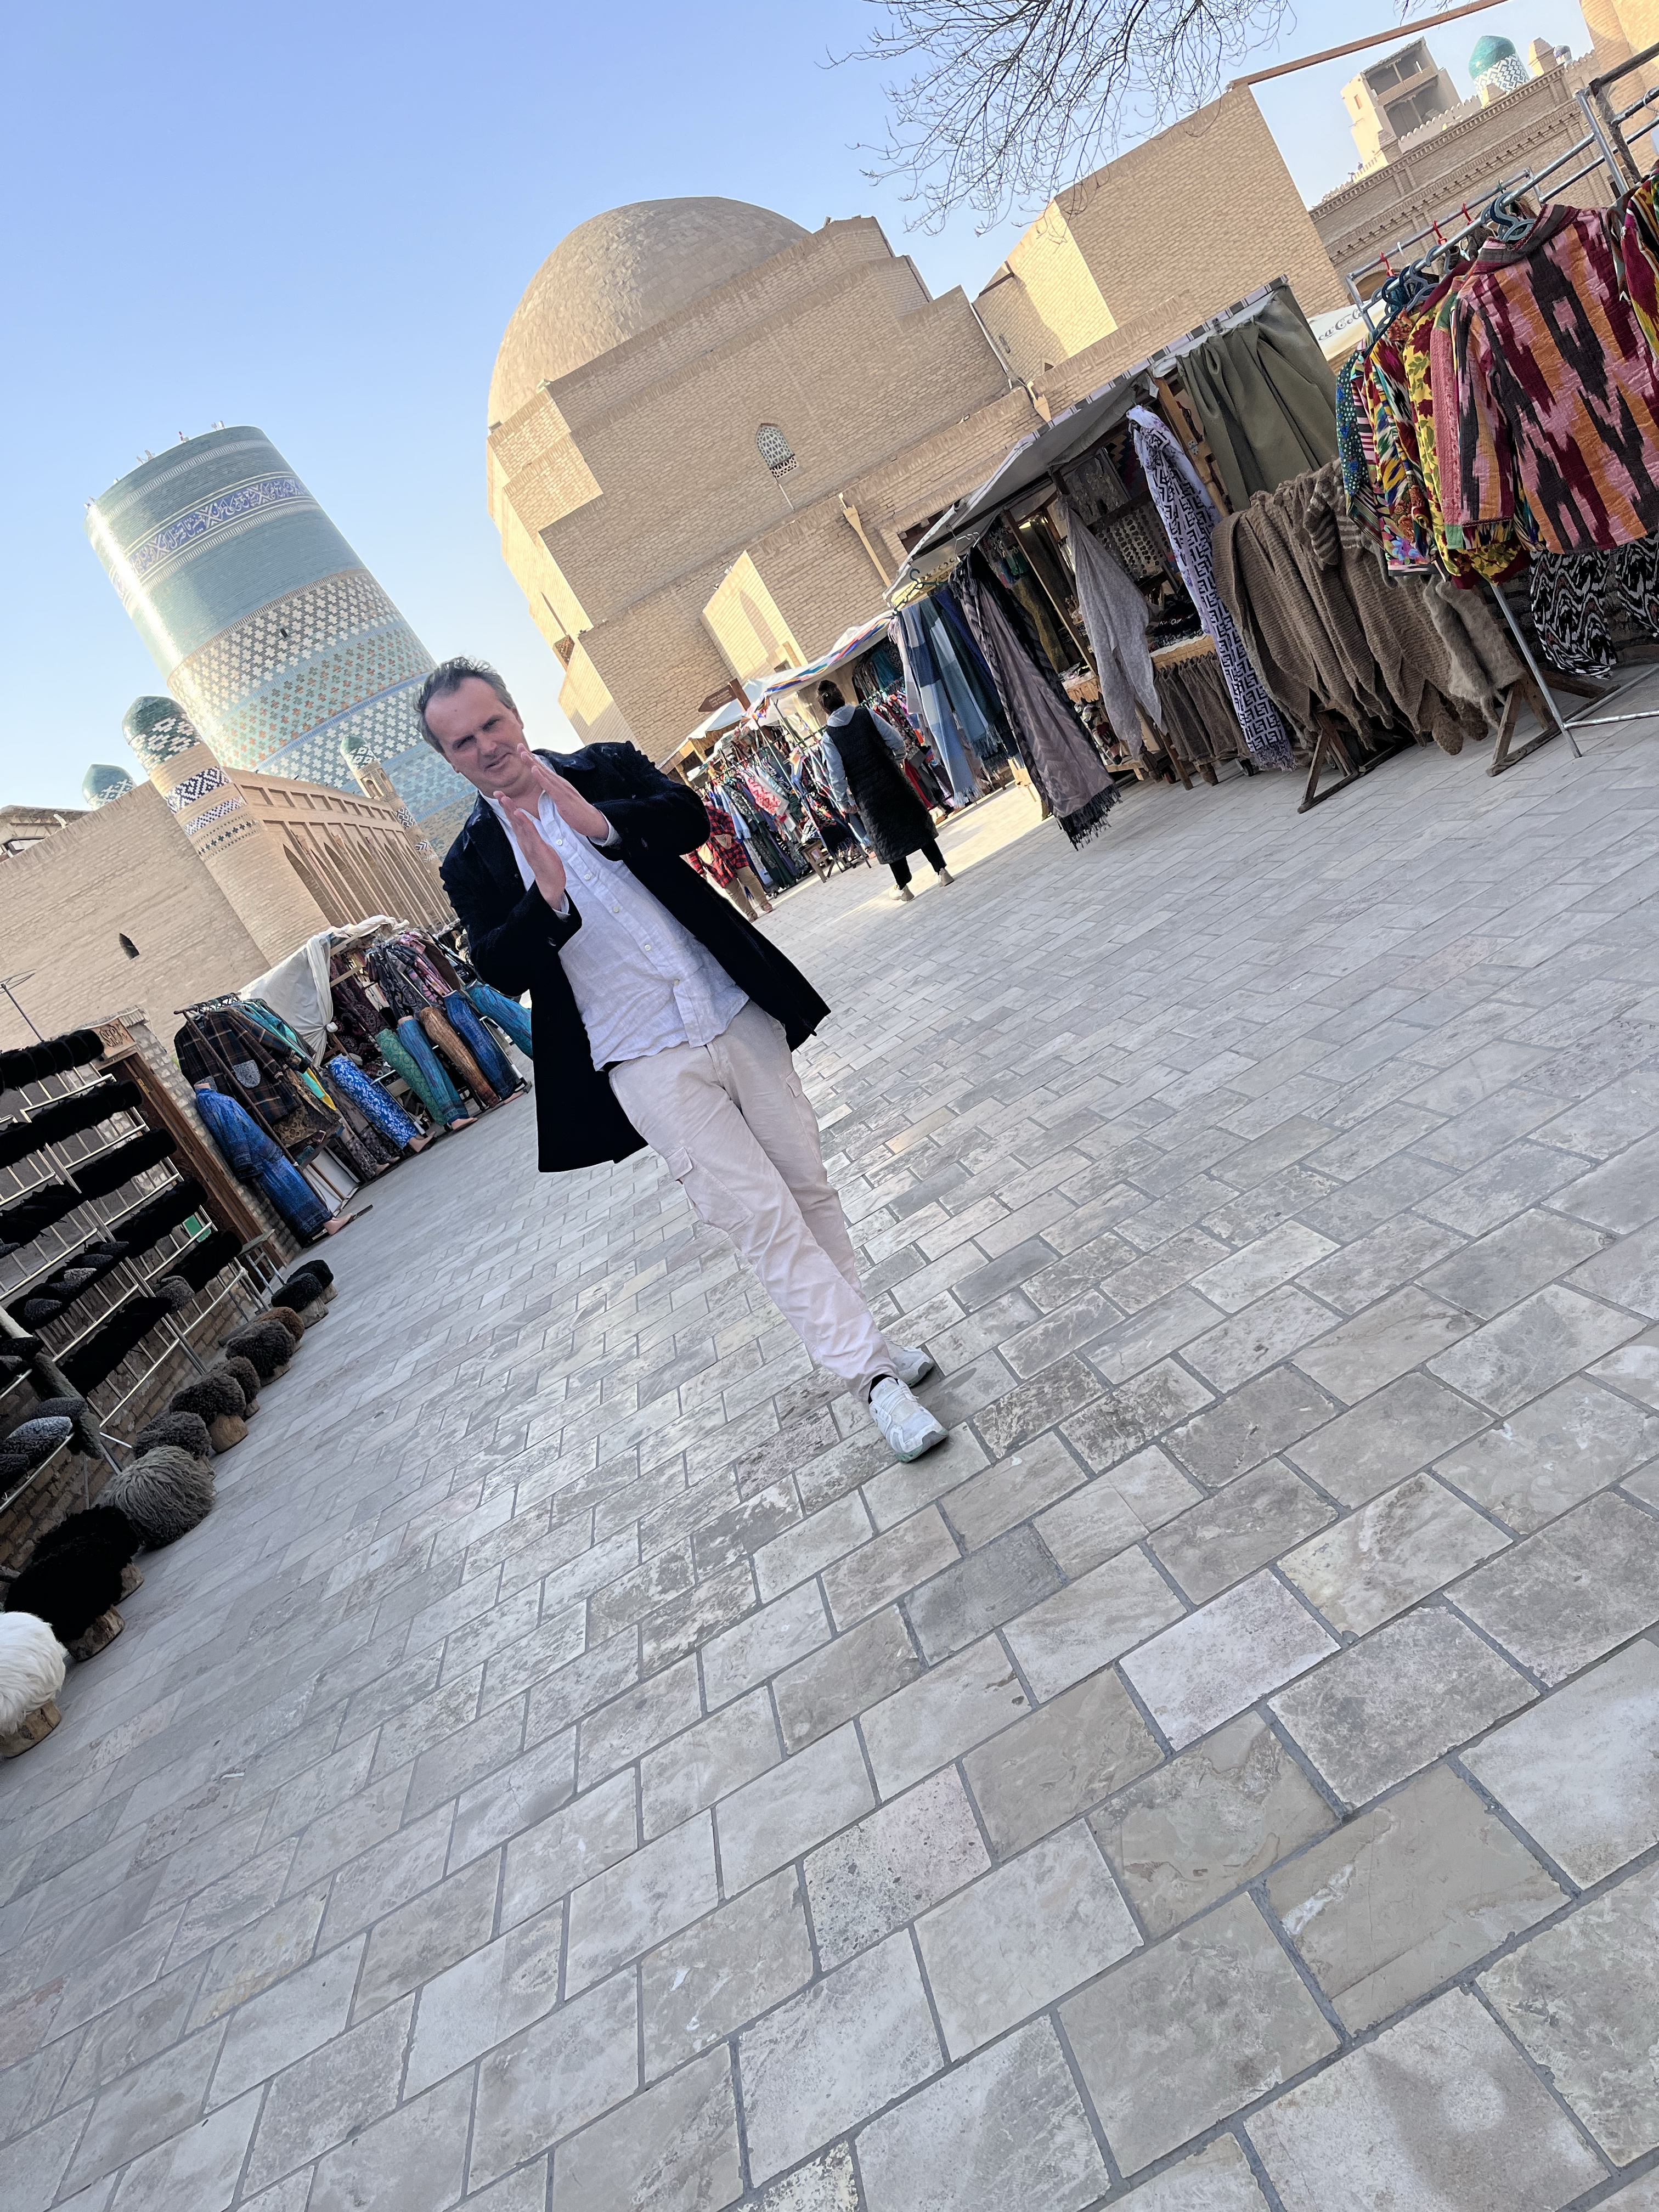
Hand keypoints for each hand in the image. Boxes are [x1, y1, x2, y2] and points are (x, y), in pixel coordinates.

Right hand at [499, 798, 567, 912]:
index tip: (502, 795)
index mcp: (525, 838)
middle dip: (505, 806)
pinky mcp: (537, 847)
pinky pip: (530, 833)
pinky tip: (519, 813)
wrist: (551, 881)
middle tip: (497, 793)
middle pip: (513, 820)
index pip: (515, 820)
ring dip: (511, 810)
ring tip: (505, 799)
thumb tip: (529, 827)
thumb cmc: (546, 863)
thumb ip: (532, 836)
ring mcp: (529, 844)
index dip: (508, 807)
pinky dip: (524, 822)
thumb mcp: (537, 845)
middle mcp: (524, 840)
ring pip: (519, 824)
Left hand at [529, 756, 611, 842]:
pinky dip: (541, 778)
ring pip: (544, 774)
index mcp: (559, 784)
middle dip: (530, 757)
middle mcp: (560, 783)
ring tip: (523, 754)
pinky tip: (534, 770)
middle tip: (519, 746)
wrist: (592, 821)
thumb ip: (553, 794)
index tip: (522, 752)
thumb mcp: (562, 801)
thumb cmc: (577, 813)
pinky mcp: (562, 798)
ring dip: (533, 763)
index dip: (532, 761)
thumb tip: (546, 790)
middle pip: (542, 768)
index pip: (543, 770)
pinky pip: (549, 786)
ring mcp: (561, 789)